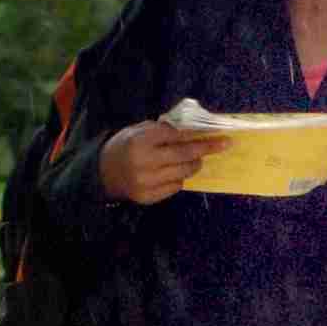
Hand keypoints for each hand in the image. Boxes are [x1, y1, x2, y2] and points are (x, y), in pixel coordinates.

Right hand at [100, 116, 227, 204]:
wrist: (103, 173)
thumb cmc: (124, 147)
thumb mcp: (137, 131)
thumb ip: (161, 129)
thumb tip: (191, 130)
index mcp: (139, 141)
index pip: (175, 136)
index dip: (197, 136)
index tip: (218, 136)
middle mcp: (143, 162)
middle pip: (184, 155)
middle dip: (205, 149)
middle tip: (223, 145)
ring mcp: (146, 181)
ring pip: (183, 173)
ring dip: (194, 165)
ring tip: (196, 160)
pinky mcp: (148, 196)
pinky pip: (175, 187)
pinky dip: (180, 178)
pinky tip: (174, 172)